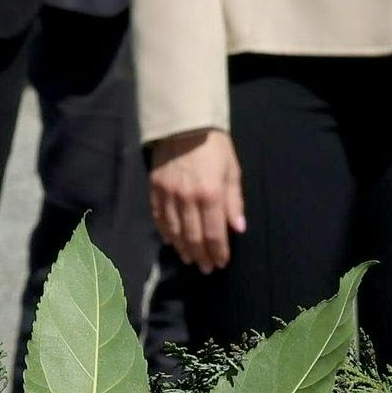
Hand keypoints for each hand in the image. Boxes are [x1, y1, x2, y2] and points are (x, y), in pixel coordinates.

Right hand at [147, 127, 244, 272]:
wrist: (184, 124)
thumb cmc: (215, 147)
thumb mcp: (232, 171)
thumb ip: (234, 202)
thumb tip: (238, 229)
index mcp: (211, 194)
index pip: (214, 233)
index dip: (218, 251)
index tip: (221, 263)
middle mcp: (187, 198)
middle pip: (193, 236)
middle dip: (201, 255)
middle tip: (205, 268)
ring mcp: (168, 194)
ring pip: (174, 230)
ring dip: (183, 247)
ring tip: (190, 258)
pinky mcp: (154, 188)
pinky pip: (159, 217)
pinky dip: (165, 232)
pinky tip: (171, 241)